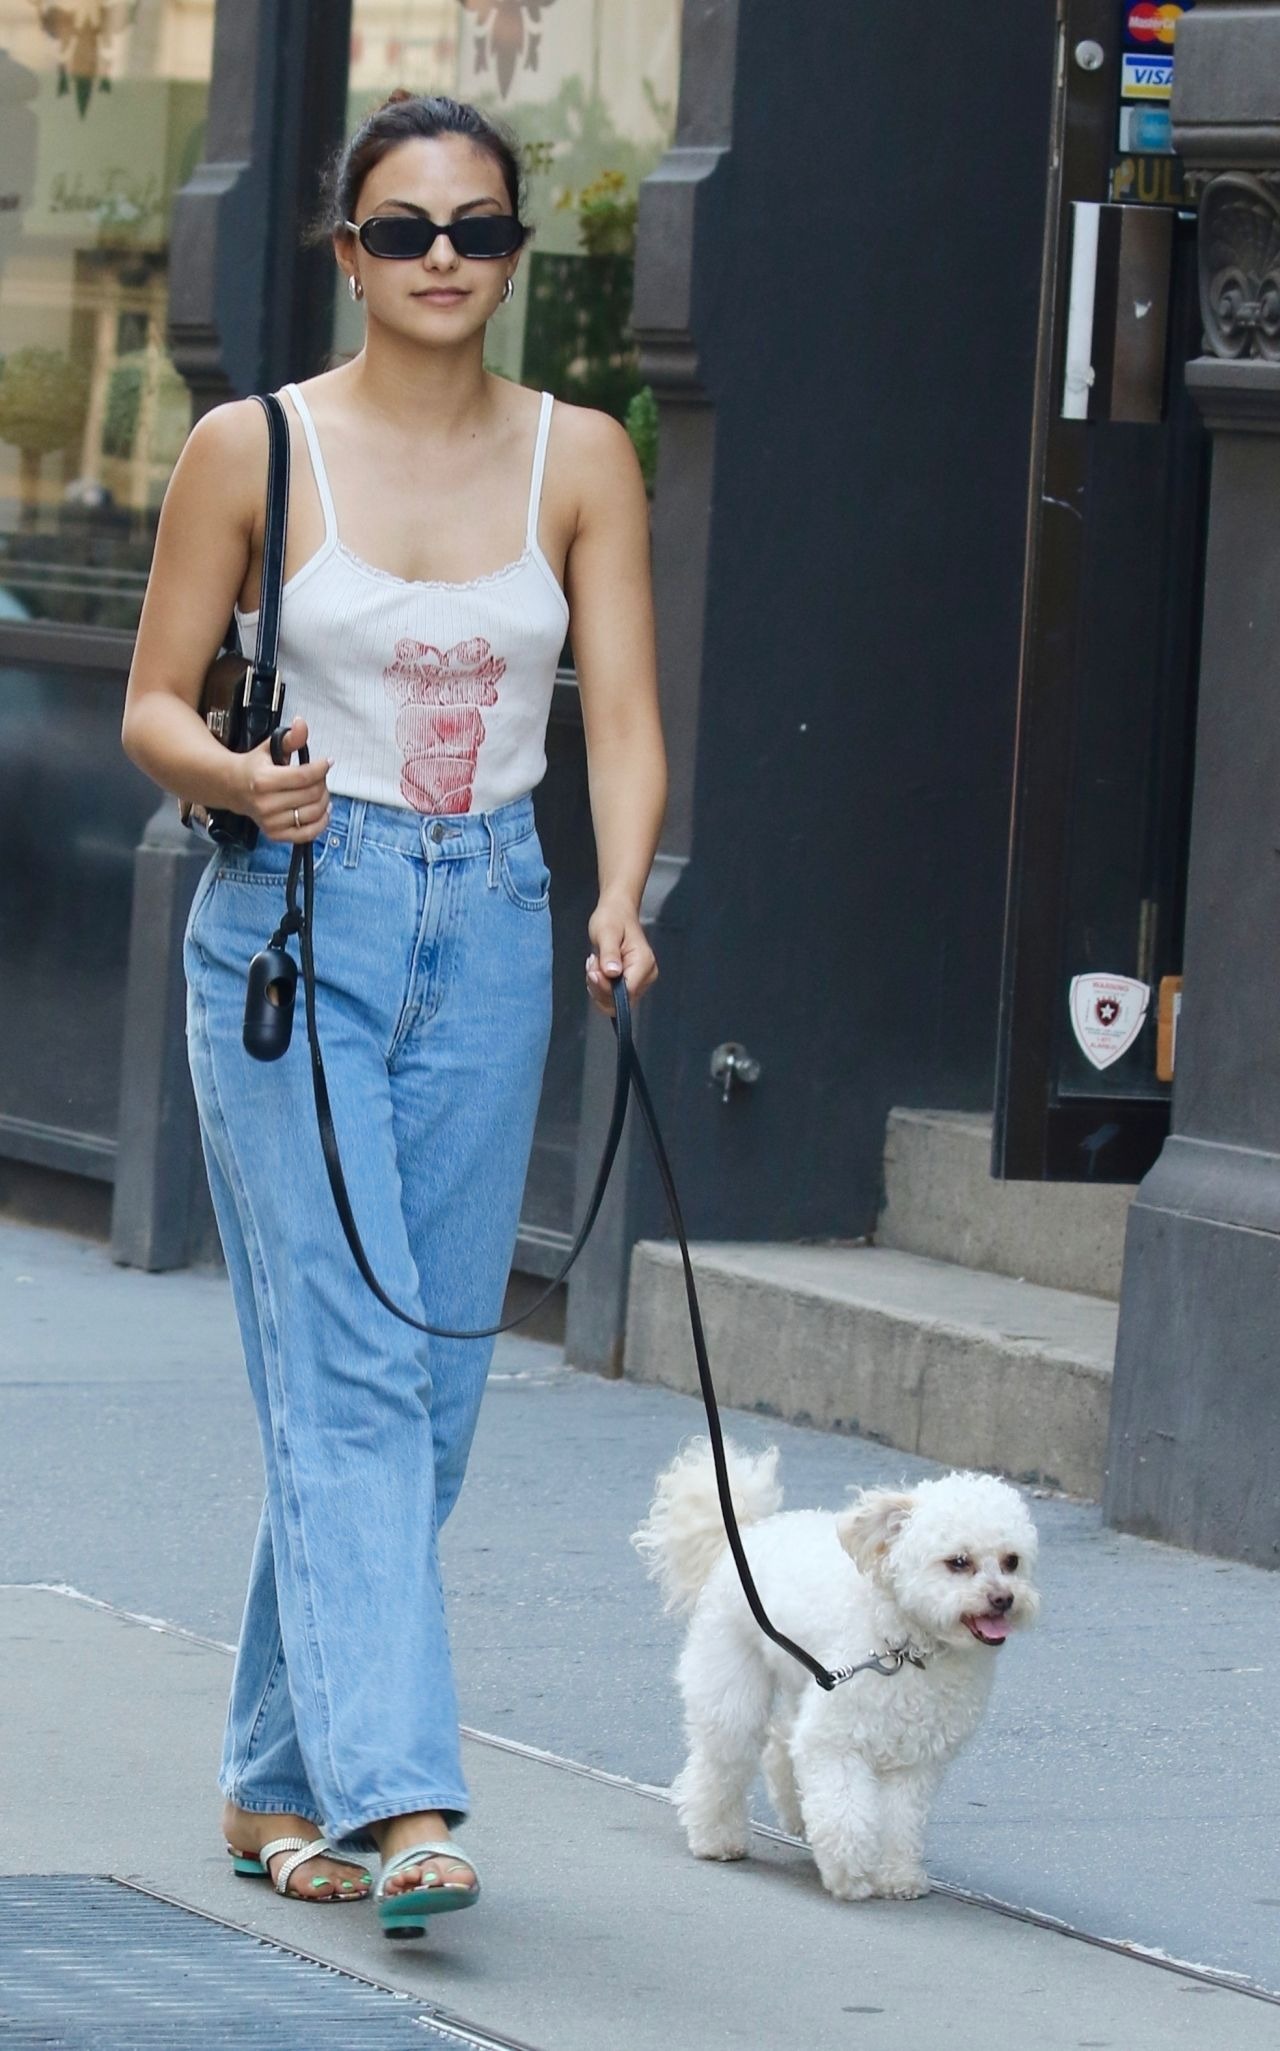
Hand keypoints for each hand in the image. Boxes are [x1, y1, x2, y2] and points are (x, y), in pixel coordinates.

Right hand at [233, 717, 331, 841]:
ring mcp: (270, 821)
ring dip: (324, 801)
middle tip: (320, 777)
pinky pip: (306, 834)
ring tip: (320, 792)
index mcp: (263, 780)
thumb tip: (302, 723)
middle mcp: (265, 803)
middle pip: (311, 795)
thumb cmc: (256, 766)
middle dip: (322, 783)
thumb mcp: (270, 747)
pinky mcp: (274, 834)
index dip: (321, 768)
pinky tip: (321, 812)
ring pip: (313, 813)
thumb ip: (289, 738)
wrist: (233, 788)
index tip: (327, 762)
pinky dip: (320, 823)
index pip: (304, 776)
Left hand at [585, 893, 657, 1017]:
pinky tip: (599, 968)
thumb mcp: (606, 933)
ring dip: (598, 985)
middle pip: (620, 1001)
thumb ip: (609, 954)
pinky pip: (612, 995)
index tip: (595, 970)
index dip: (606, 987)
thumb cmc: (613, 919)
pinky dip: (600, 985)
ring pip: (613, 1000)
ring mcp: (640, 981)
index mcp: (644, 963)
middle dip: (600, 986)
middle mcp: (646, 975)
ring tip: (597, 962)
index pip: (626, 993)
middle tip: (594, 964)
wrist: (617, 912)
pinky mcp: (631, 982)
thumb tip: (612, 973)